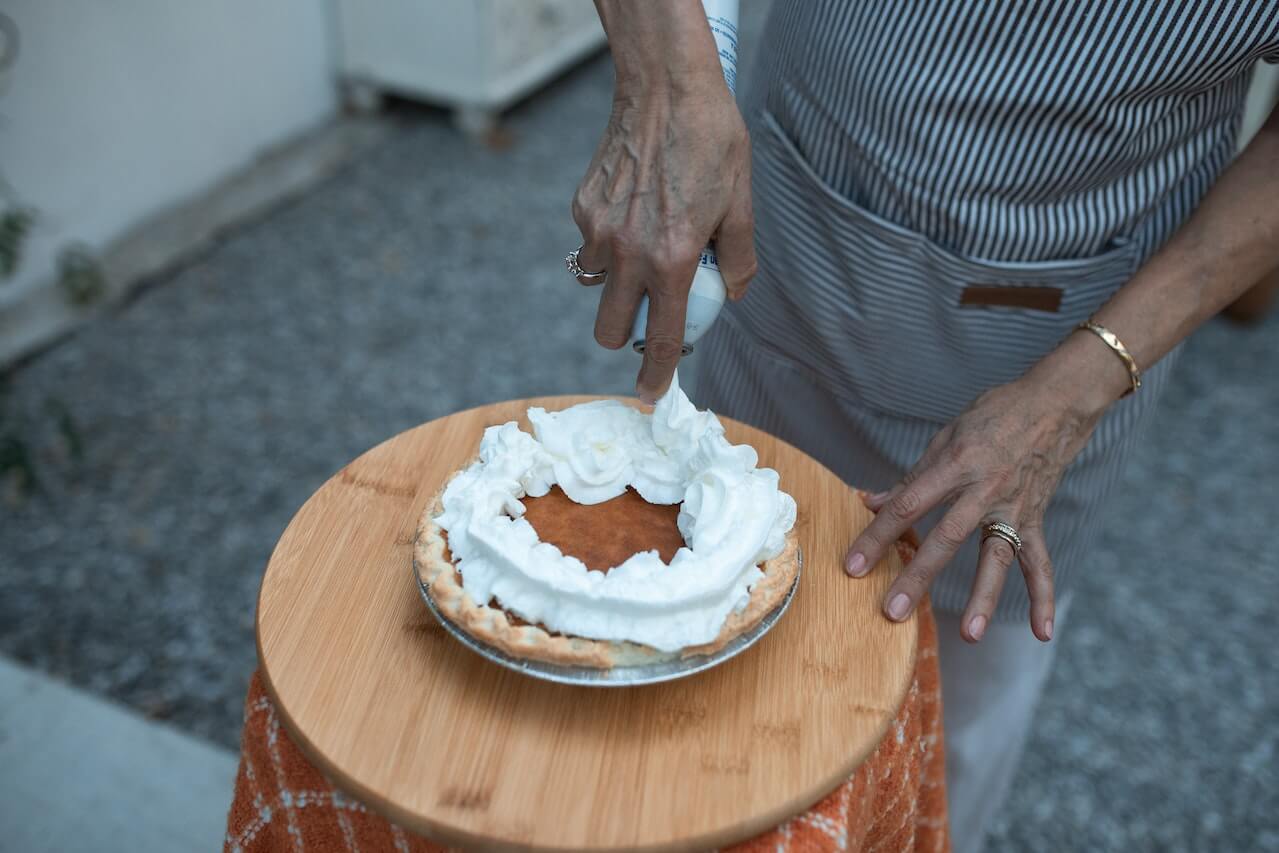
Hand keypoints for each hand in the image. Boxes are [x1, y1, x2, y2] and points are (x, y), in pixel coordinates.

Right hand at [572, 75, 754, 402]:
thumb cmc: (711, 139)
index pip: (663, 336)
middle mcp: (628, 253)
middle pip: (610, 329)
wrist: (665, 87)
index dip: (657, 374)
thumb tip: (731, 292)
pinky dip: (608, 240)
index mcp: (671, 260)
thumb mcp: (740, 202)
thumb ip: (737, 258)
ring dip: (615, 283)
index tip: (650, 394)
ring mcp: (598, 230)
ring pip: (595, 286)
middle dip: (626, 336)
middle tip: (646, 317)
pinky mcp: (582, 207)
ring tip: (642, 247)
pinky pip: (590, 243)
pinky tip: (633, 207)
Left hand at [843, 353, 1117, 642]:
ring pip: (996, 557)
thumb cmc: (994, 415)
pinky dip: (1044, 596)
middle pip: (946, 538)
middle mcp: (984, 489)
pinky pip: (1040, 562)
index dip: (877, 536)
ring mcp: (1013, 506)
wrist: (1056, 402)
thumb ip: (911, 477)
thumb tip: (870, 502)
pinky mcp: (1036, 517)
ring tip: (969, 635)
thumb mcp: (946, 436)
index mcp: (955, 464)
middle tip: (891, 612)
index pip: (908, 506)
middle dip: (917, 577)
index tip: (853, 565)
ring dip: (983, 597)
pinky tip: (1042, 632)